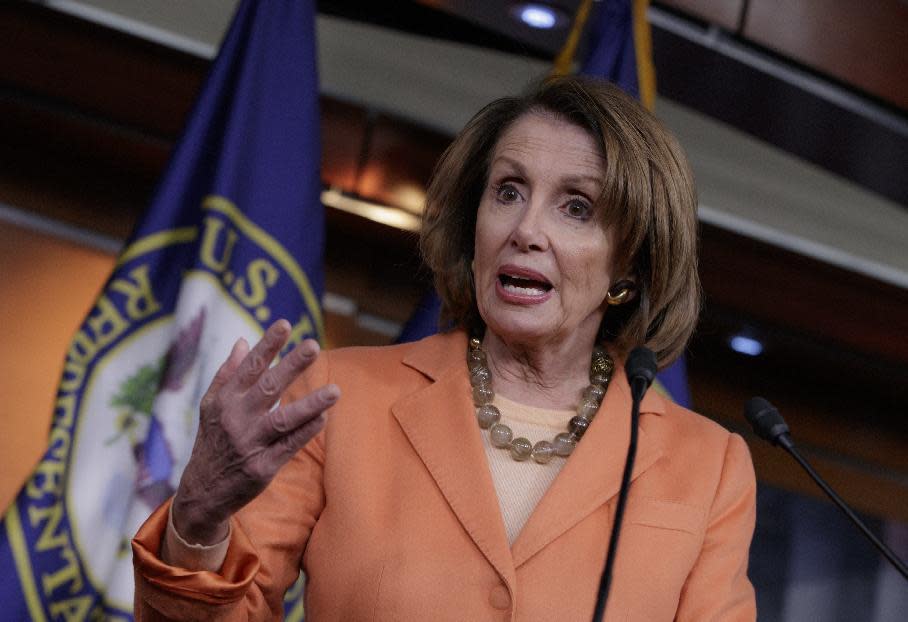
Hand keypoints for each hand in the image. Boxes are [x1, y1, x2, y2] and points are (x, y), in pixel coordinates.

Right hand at [172, 319, 338, 544]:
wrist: (202, 492)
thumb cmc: (213, 441)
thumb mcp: (211, 406)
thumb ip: (228, 373)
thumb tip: (243, 341)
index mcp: (225, 401)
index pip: (248, 367)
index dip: (267, 346)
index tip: (285, 324)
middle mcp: (236, 419)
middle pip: (268, 388)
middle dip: (291, 366)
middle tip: (313, 345)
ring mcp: (250, 444)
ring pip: (283, 420)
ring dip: (310, 404)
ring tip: (335, 390)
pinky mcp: (262, 468)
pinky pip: (289, 446)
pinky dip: (306, 432)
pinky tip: (324, 418)